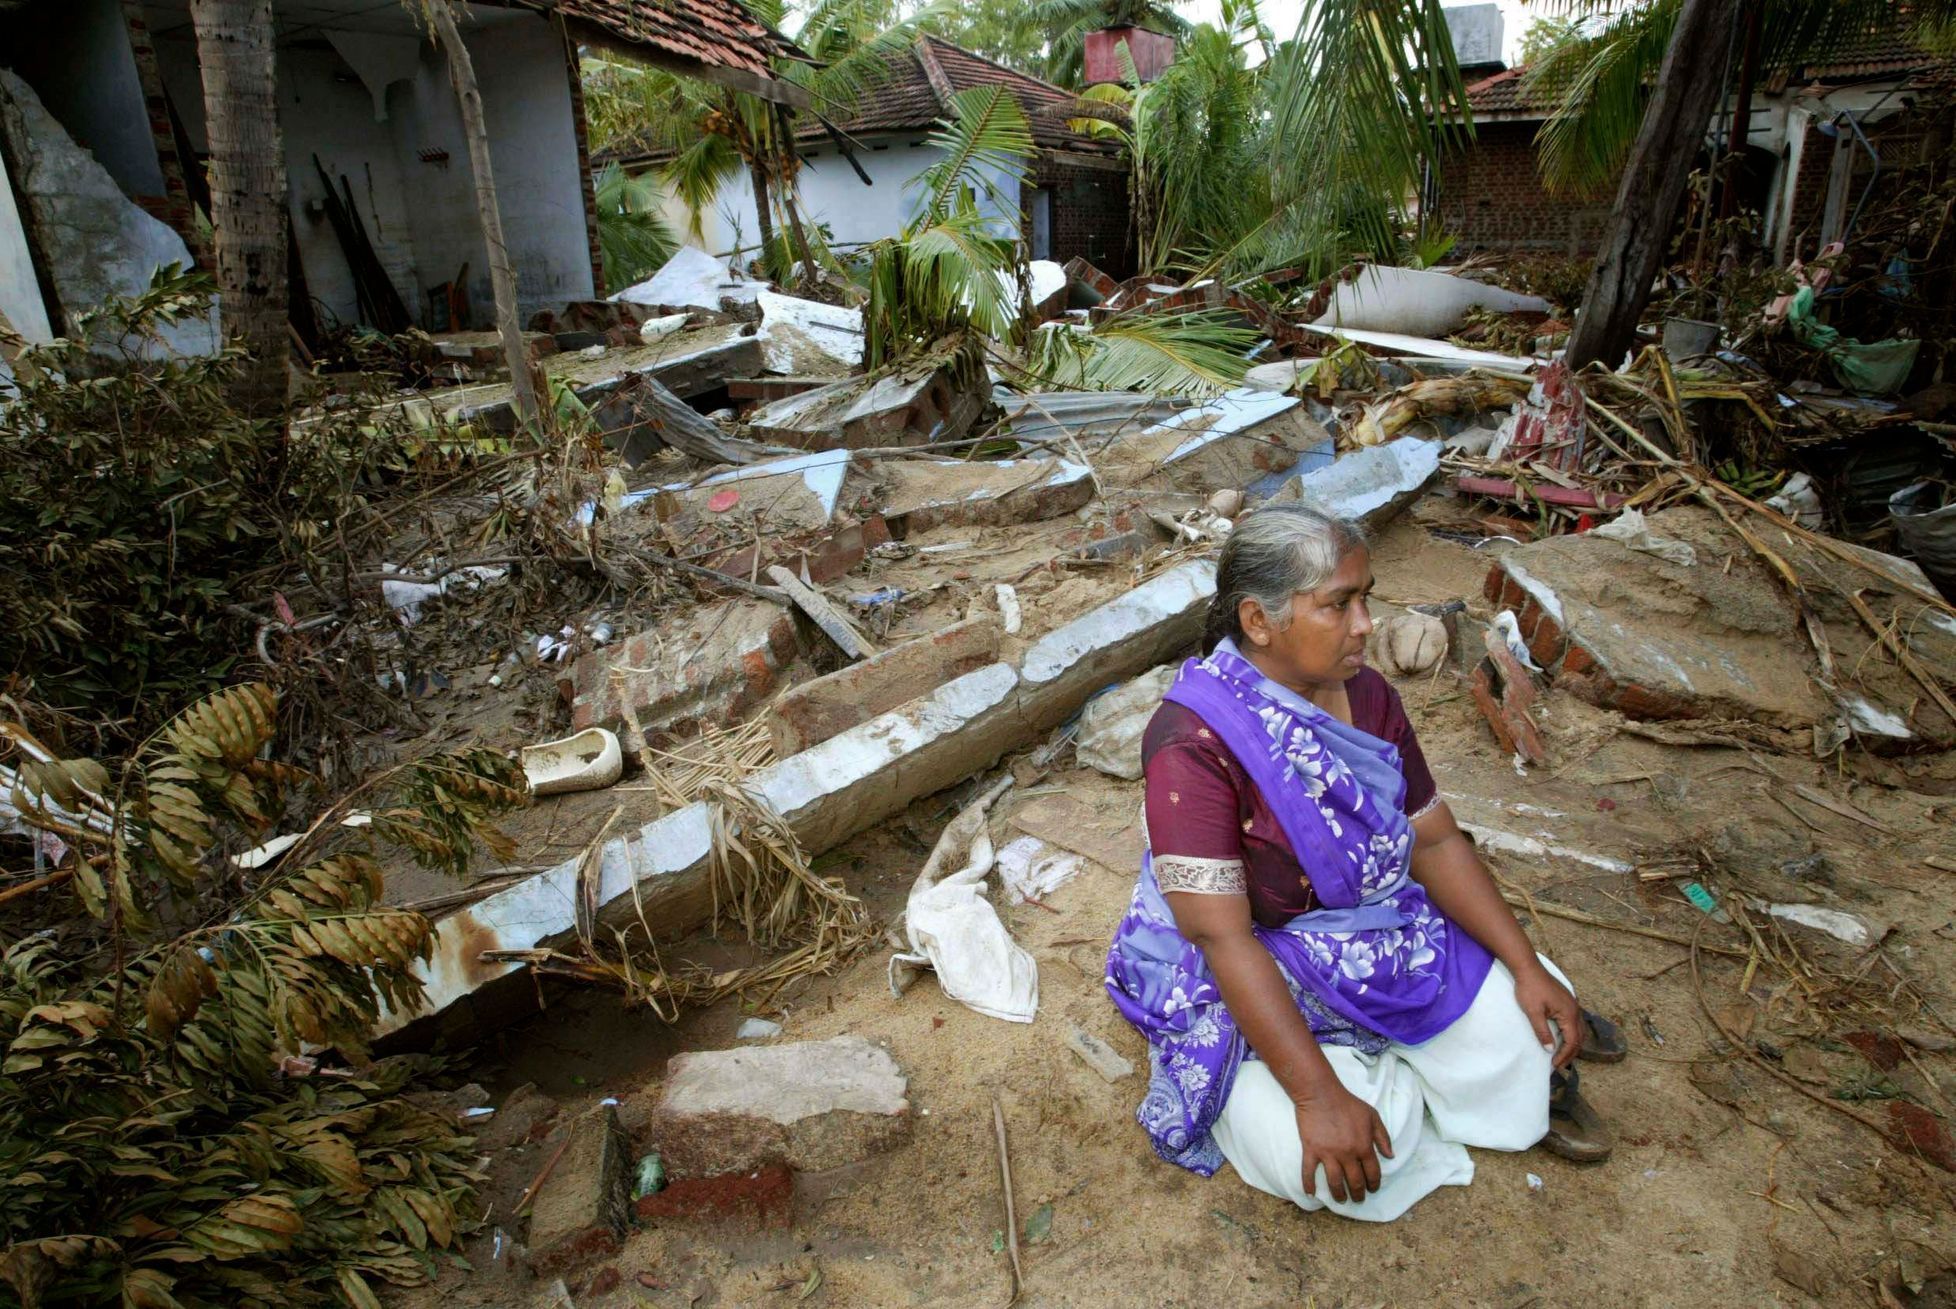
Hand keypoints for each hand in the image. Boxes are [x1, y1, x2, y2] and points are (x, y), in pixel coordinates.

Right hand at [1293, 1081, 1392, 1204]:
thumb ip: (1383, 1137)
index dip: (1374, 1184)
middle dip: (1358, 1194)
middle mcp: (1347, 1154)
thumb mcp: (1372, 1116)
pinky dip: (1308, 1184)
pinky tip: (1310, 1193)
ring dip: (1339, 1194)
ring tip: (1341, 1200)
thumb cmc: (1348, 1103)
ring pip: (1334, 1182)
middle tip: (1358, 1199)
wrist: (1321, 1093)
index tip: (1372, 1189)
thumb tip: (1390, 1156)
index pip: (1372, 1173)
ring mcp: (1328, 1154)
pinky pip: (1308, 1171)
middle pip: (1355, 1182)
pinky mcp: (1311, 1150)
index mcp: (1364, 1147)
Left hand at [1513, 961, 1581, 1069]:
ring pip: (1579, 1029)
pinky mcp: (1567, 1000)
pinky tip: (1563, 1036)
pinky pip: (1575, 1021)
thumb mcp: (1533, 1013)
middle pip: (1579, 1037)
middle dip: (1571, 1052)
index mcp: (1569, 1013)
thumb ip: (1542, 1032)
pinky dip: (1571, 1033)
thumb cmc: (1529, 989)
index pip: (1572, 1041)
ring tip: (1563, 1054)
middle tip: (1560, 1064)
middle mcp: (1575, 1009)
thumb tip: (1550, 1050)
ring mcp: (1572, 1004)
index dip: (1565, 1055)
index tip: (1555, 1064)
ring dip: (1573, 1043)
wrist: (1528, 967)